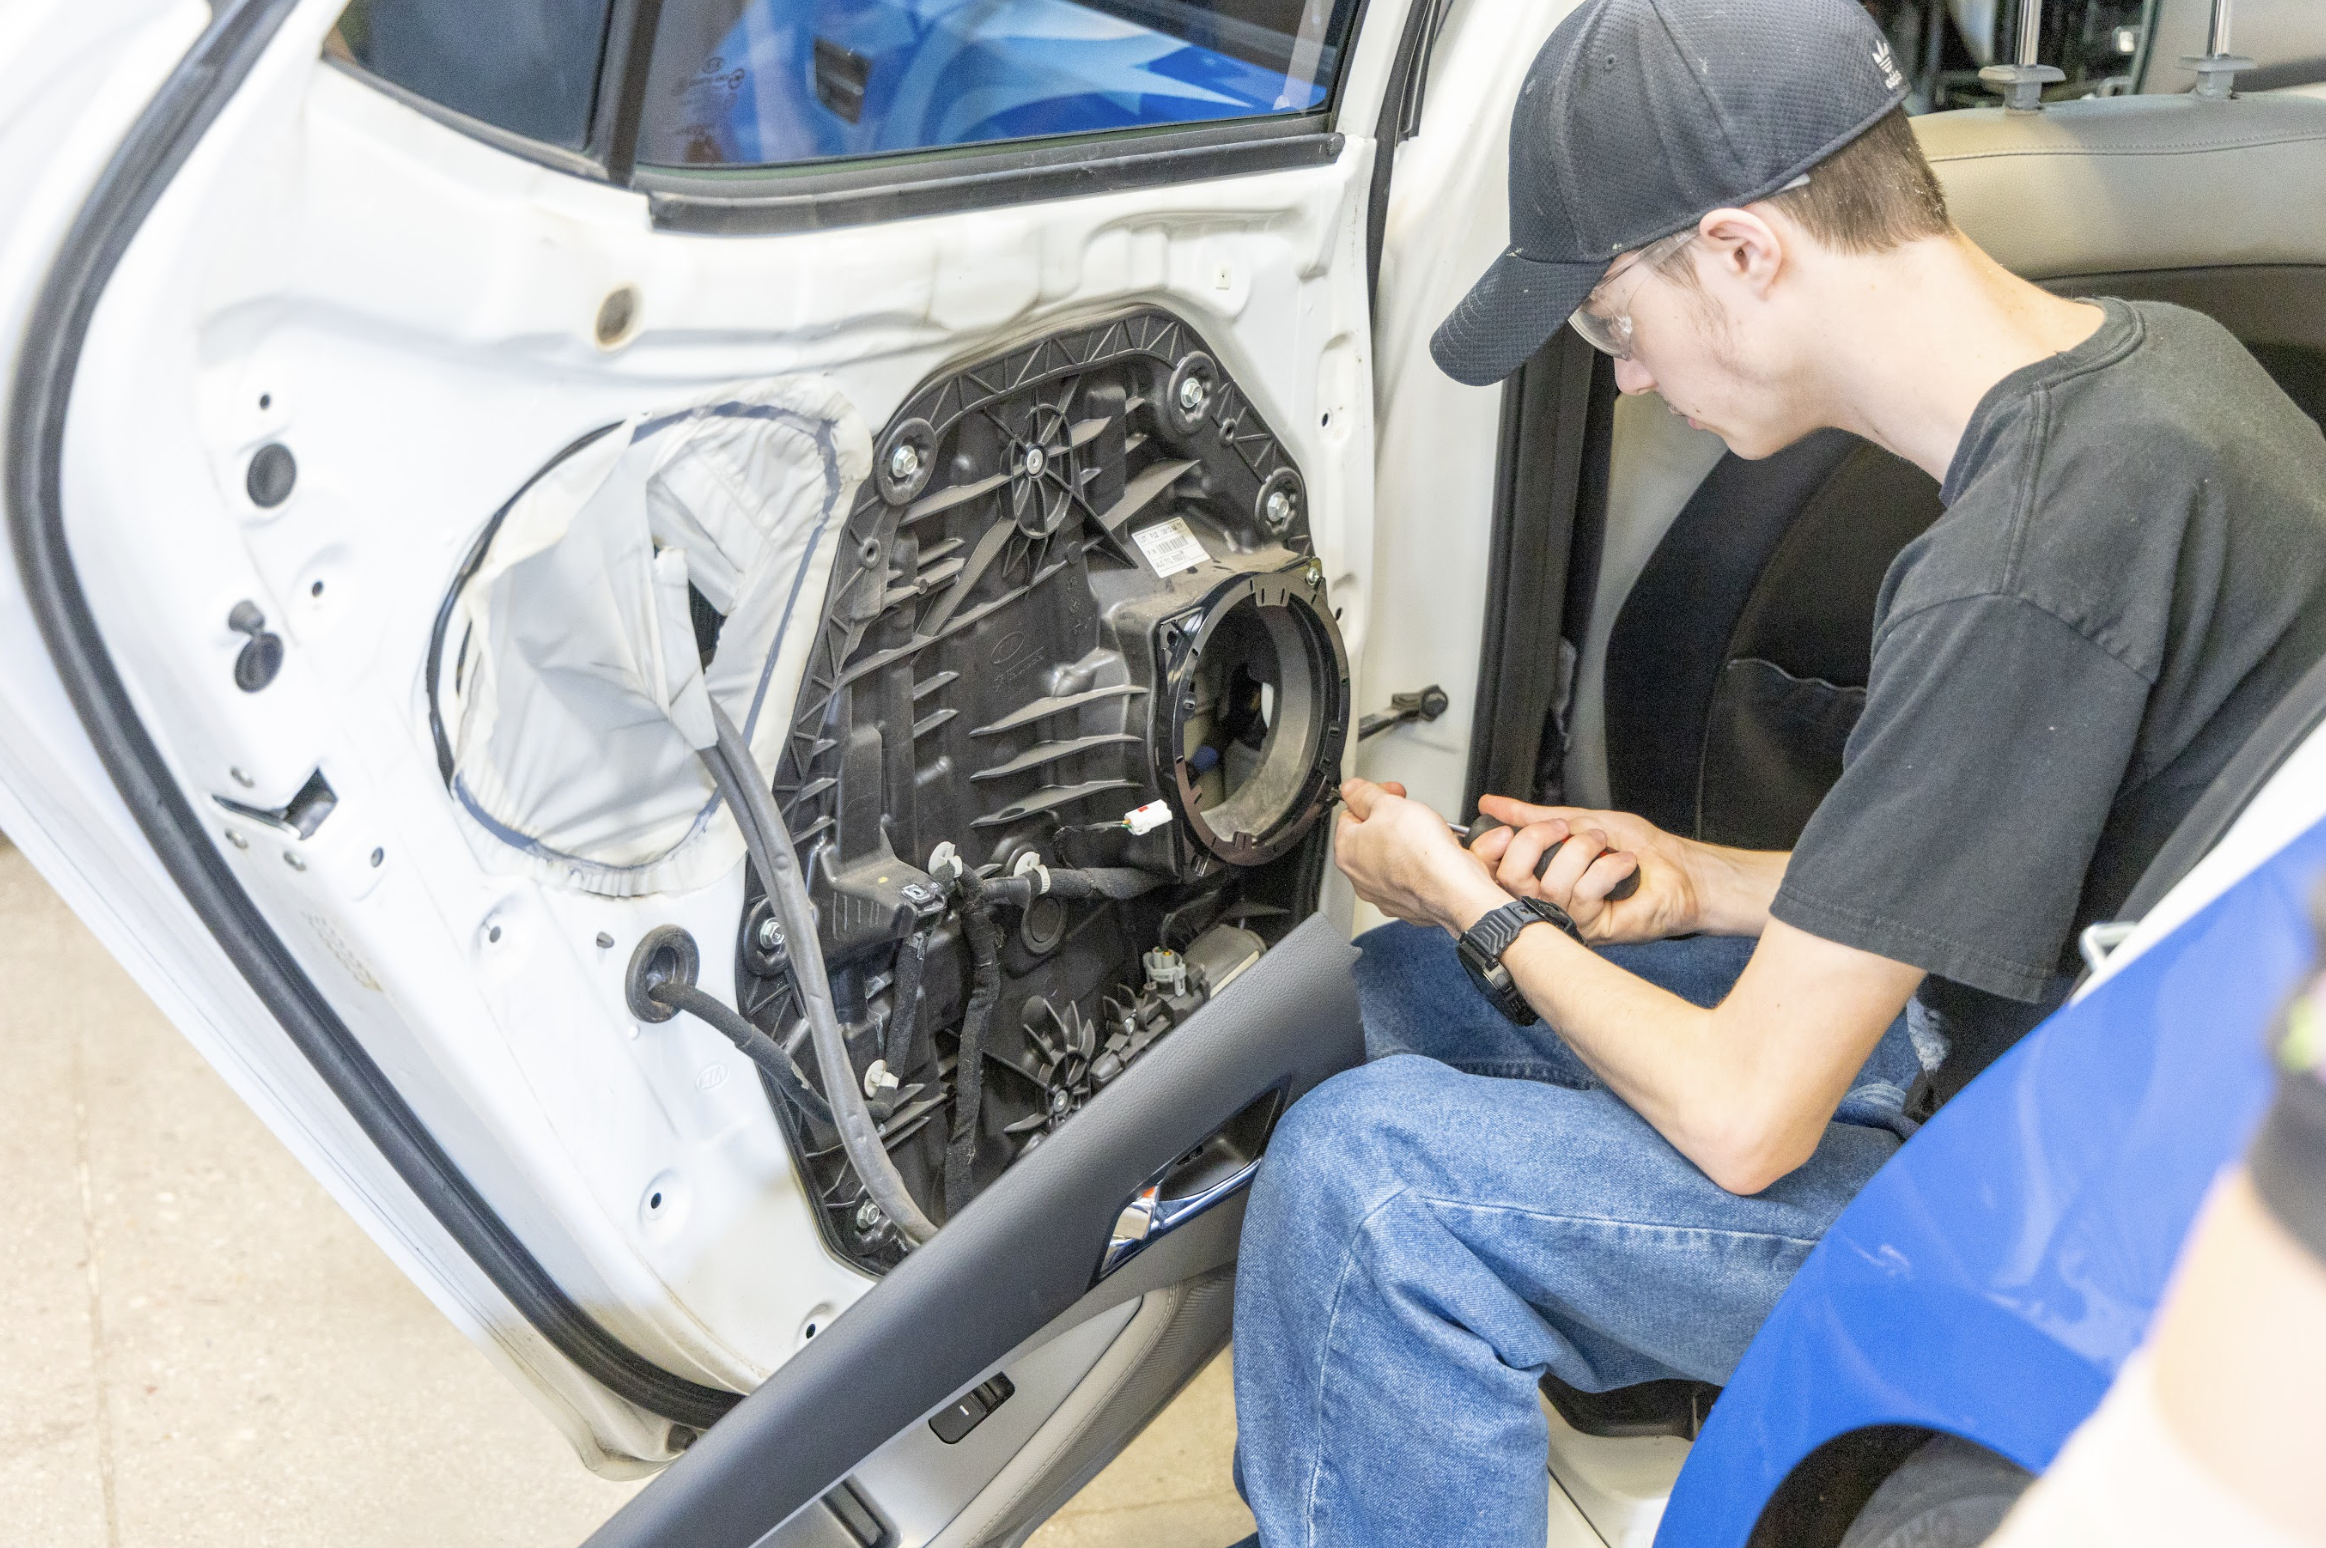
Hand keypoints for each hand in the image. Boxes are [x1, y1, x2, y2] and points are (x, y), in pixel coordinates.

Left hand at [1332, 779, 1508, 933]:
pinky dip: (1421, 866)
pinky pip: (1412, 877)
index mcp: (1347, 851)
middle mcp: (1360, 877)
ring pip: (1393, 858)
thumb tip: (1352, 789)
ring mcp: (1384, 894)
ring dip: (1407, 843)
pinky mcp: (1408, 904)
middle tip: (1410, 813)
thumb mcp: (1389, 805)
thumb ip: (1365, 795)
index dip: (1373, 798)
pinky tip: (1433, 857)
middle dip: (1392, 821)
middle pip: (1371, 837)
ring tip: (1426, 835)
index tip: (1389, 793)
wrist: (1453, 890)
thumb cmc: (1421, 854)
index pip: (1351, 814)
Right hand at [1467, 796, 1702, 943]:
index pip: (1492, 869)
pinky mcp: (1592, 929)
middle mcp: (1547, 899)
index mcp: (1538, 874)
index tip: (1507, 829)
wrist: (1680, 869)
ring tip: (1605, 845)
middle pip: (1510, 878)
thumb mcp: (1578, 819)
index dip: (1491, 848)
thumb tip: (1492, 804)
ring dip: (1582, 851)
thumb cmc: (1639, 848)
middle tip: (1565, 830)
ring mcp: (1568, 917)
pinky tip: (1625, 866)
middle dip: (1536, 841)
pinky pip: (1582, 895)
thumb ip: (1534, 815)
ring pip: (1551, 885)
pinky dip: (1607, 868)